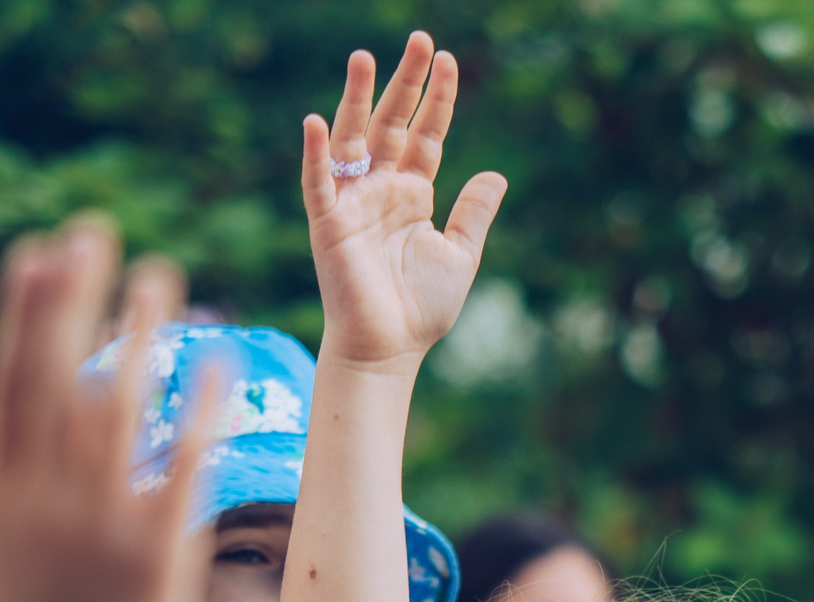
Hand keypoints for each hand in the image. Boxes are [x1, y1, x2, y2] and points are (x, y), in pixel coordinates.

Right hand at [0, 219, 220, 601]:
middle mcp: (38, 498)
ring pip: (122, 403)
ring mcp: (97, 525)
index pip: (7, 381)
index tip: (41, 251)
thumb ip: (13, 482)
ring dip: (143, 334)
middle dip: (76, 297)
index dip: (23, 312)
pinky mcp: (157, 556)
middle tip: (98, 230)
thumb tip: (27, 413)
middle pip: (56, 372)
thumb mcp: (0, 554)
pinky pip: (183, 462)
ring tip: (166, 277)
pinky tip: (218, 363)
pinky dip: (199, 408)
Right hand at [301, 37, 507, 367]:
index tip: (447, 60)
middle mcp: (380, 189)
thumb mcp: (459, 254)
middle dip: (405, 83)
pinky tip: (318, 121)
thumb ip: (473, 213)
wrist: (390, 349)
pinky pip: (318, 181)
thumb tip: (496, 174)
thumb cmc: (421, 308)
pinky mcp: (327, 223)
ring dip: (357, 99)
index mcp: (412, 193)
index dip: (436, 99)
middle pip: (392, 123)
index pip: (425, 134)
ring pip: (352, 139)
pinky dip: (316, 153)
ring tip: (365, 58)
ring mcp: (352, 202)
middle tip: (419, 40)